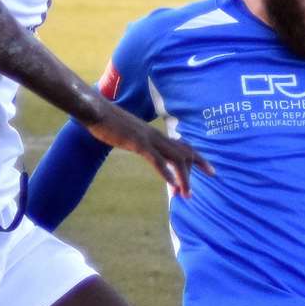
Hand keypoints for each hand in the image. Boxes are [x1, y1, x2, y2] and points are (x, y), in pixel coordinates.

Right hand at [85, 104, 214, 197]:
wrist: (96, 111)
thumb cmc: (109, 123)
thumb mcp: (129, 134)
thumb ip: (139, 141)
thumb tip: (143, 148)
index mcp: (155, 135)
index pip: (183, 145)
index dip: (198, 158)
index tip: (209, 170)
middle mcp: (157, 136)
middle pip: (185, 152)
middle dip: (196, 169)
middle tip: (199, 188)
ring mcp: (149, 139)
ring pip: (175, 158)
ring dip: (183, 178)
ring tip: (186, 195)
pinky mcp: (138, 143)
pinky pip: (157, 160)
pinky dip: (166, 173)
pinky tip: (172, 185)